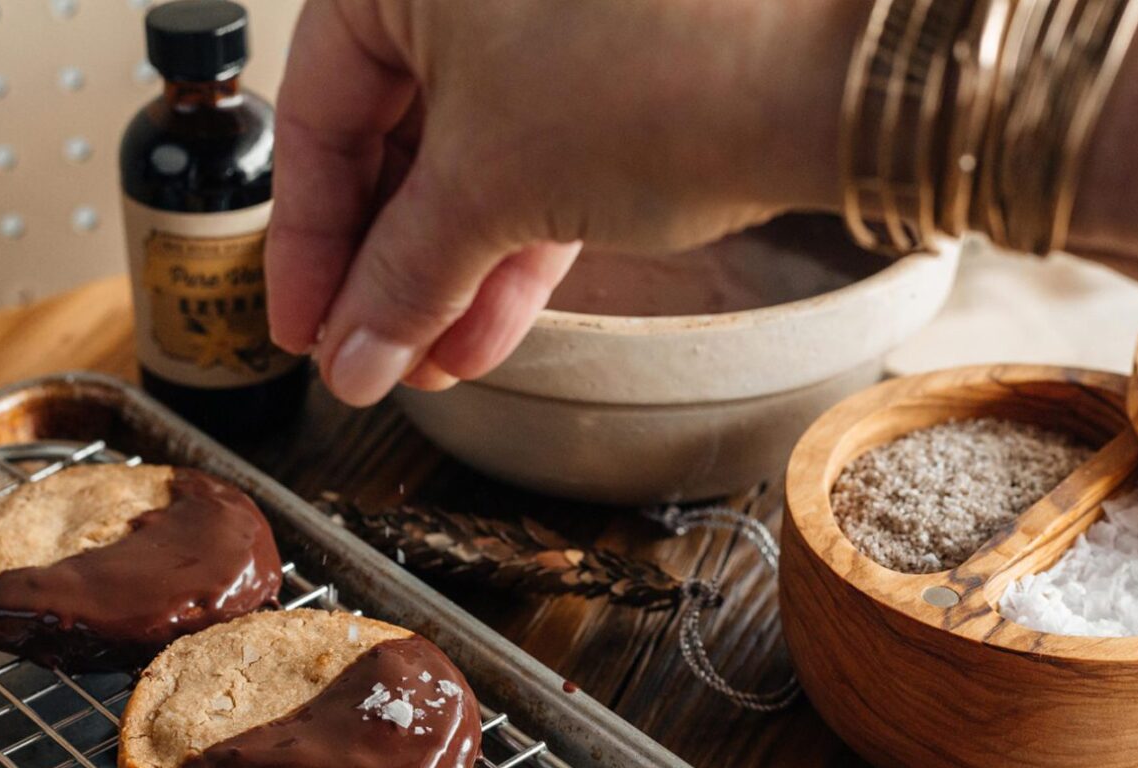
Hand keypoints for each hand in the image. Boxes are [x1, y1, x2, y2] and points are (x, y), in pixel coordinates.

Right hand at [266, 0, 863, 405]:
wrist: (831, 74)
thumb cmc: (657, 69)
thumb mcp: (490, 186)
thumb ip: (400, 277)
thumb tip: (349, 353)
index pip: (317, 113)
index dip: (306, 240)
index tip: (307, 326)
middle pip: (392, 140)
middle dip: (387, 269)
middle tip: (370, 355)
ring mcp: (545, 20)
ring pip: (467, 162)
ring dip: (446, 274)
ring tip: (428, 363)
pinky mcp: (609, 72)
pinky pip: (533, 164)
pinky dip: (508, 249)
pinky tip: (483, 333)